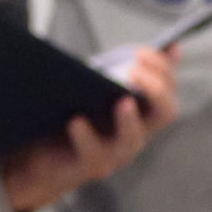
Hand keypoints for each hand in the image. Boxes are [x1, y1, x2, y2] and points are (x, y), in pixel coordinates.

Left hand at [0, 46, 178, 211]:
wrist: (41, 157)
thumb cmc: (76, 115)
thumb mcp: (102, 87)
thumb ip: (129, 69)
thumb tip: (171, 46)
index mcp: (142, 113)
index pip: (168, 90)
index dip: (162, 69)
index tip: (140, 52)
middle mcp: (136, 132)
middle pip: (165, 113)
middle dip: (156, 89)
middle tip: (133, 70)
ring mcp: (115, 152)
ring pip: (132, 138)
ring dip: (128, 119)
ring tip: (121, 100)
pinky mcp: (90, 165)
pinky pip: (93, 152)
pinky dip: (86, 135)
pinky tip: (76, 120)